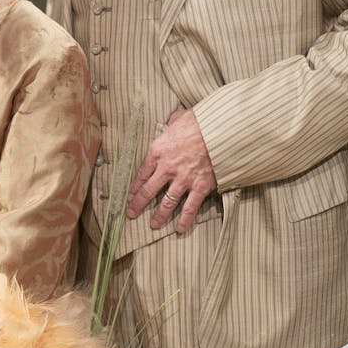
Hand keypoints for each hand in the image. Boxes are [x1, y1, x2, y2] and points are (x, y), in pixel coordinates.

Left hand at [125, 107, 216, 233]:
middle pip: (149, 191)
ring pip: (167, 202)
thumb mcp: (179, 119)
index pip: (141, 174)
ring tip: (153, 225)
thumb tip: (174, 120)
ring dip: (159, 216)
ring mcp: (183, 179)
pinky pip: (190, 207)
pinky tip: (179, 229)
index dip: (134, 187)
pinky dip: (185, 220)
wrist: (218, 130)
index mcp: (158, 152)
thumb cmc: (199, 122)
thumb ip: (172, 124)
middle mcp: (167, 168)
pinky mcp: (200, 187)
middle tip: (132, 214)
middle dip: (138, 204)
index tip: (129, 196)